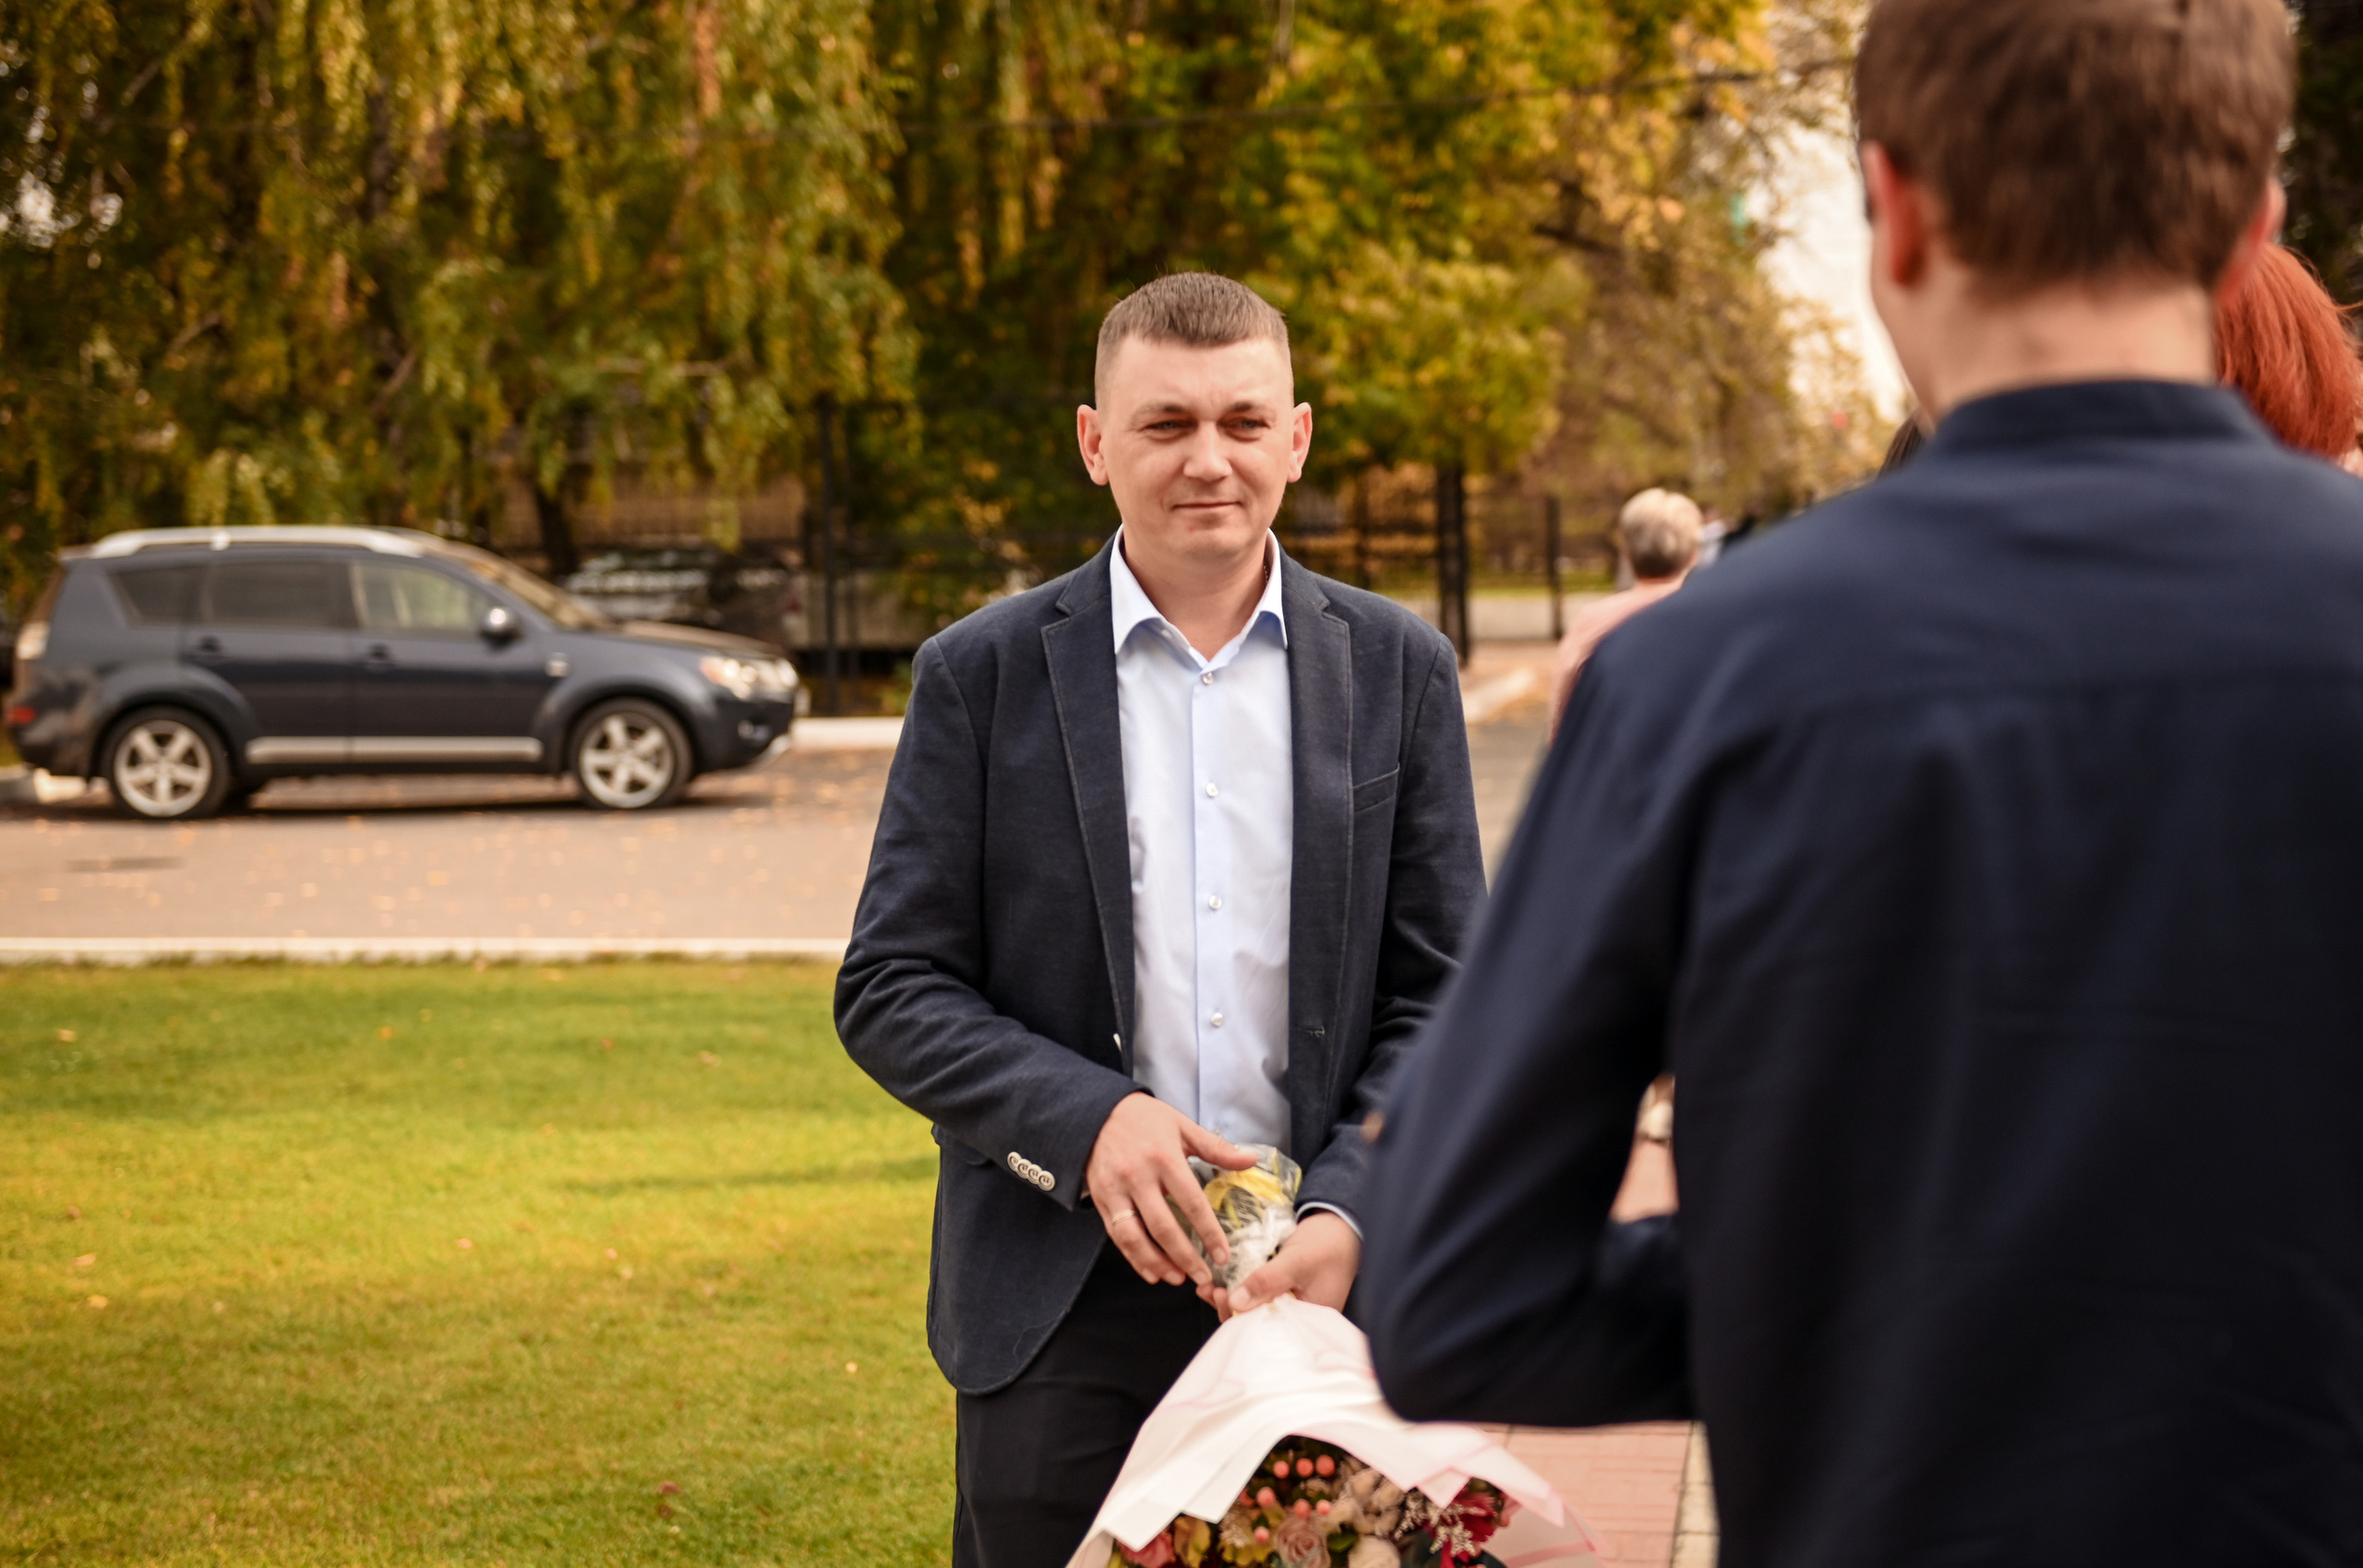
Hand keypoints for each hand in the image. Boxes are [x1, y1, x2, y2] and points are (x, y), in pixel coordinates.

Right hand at [1086, 1093, 1256, 1288]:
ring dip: (1156, 1263)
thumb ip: (1216, 1148)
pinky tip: (1151, 1271)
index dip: (1208, 1233)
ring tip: (1178, 1279)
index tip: (1222, 1256)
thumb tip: (1250, 1161)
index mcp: (1164, 1158)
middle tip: (1203, 1279)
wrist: (1097, 1112)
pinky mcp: (1101, 1200)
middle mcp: (1138, 1178)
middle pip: (1163, 1227)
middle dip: (1185, 1258)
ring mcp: (1116, 1191)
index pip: (1191, 1203)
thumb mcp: (1183, 1126)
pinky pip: (1117, 1235)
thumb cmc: (1146, 1119)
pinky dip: (1133, 1257)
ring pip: (1134, 1237)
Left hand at [1209, 1210, 1359, 1320]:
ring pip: (1255, 1312)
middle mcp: (1297, 1320)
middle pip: (1258, 1325)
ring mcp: (1290, 1307)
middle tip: (1210, 1290)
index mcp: (1306, 1322)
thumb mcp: (1296, 1261)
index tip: (1221, 1299)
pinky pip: (1259, 1299)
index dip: (1240, 1320)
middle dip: (1231, 1310)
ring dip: (1232, 1302)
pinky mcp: (1283, 1294)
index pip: (1267, 1332)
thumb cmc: (1327, 1245)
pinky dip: (1241, 1292)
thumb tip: (1235, 1303)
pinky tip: (1222, 1284)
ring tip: (1209, 1288)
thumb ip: (1267, 1281)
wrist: (1341, 1226)